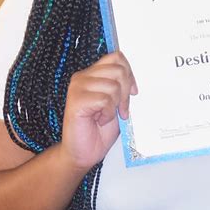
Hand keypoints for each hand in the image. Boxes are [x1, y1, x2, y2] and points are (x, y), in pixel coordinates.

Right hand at [60, 52, 136, 172]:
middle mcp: (82, 77)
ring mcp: (77, 88)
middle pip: (118, 70)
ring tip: (106, 116)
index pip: (116, 57)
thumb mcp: (117, 102)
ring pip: (113, 86)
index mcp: (92, 74)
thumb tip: (134, 77)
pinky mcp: (76, 101)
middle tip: (121, 109)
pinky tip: (99, 120)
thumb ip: (122, 86)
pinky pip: (104, 100)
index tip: (133, 92)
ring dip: (116, 105)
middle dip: (126, 92)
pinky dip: (108, 113)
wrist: (83, 153)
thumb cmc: (100, 129)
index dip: (129, 73)